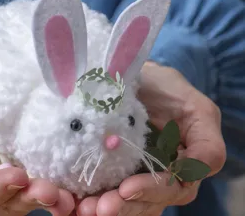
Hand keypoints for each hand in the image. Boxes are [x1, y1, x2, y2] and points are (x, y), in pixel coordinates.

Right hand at [0, 89, 73, 215]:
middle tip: (49, 191)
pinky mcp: (26, 167)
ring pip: (26, 198)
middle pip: (6, 205)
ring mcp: (7, 182)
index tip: (15, 175)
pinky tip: (71, 187)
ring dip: (46, 197)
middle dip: (27, 198)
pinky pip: (39, 182)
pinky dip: (56, 188)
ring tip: (64, 194)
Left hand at [75, 62, 225, 215]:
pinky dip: (92, 197)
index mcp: (185, 165)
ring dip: (106, 207)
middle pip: (148, 201)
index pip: (174, 188)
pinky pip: (106, 189)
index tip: (126, 188)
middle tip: (98, 208)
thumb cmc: (166, 89)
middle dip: (124, 206)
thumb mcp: (195, 108)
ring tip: (83, 208)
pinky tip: (76, 201)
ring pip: (127, 202)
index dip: (152, 190)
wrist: (136, 79)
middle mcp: (162, 175)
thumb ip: (205, 141)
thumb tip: (193, 171)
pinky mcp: (113, 169)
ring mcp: (137, 174)